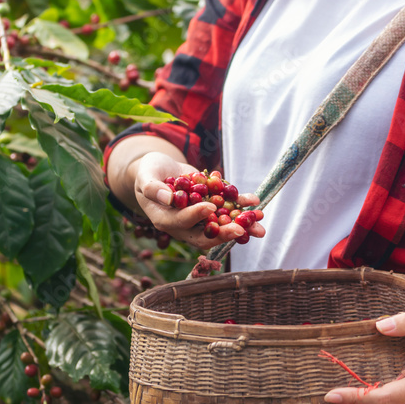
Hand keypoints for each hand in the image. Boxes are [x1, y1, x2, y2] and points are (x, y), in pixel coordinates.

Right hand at [132, 152, 264, 248]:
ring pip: (222, 224)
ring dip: (242, 223)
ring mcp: (201, 216)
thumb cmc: (148, 173)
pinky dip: (241, 204)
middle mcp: (186, 223)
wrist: (160, 169)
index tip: (209, 208)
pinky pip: (228, 207)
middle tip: (241, 229)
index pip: (182, 222)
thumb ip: (152, 188)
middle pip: (206, 233)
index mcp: (166, 220)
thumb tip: (167, 198)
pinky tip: (254, 200)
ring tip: (259, 221)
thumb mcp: (145, 177)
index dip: (196, 216)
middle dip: (225, 233)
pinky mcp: (212, 204)